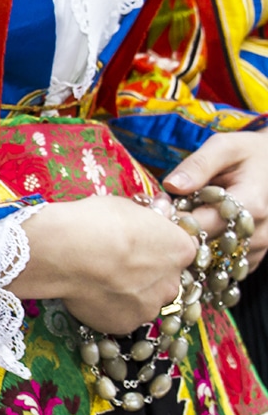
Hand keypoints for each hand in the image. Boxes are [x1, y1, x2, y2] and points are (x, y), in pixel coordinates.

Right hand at [6, 195, 196, 333]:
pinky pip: (119, 316)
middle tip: (115, 263)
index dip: (157, 246)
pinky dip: (107, 308)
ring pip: (142, 301)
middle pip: (163, 280)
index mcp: (180, 250)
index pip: (179, 250)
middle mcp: (172, 283)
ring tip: (97, 279)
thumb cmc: (96, 222)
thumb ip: (145, 220)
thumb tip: (152, 217)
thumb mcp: (127, 207)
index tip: (139, 243)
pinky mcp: (124, 325)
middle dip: (144, 273)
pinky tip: (89, 293)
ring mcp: (149, 307)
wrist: (65, 252)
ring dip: (126, 293)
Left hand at [163, 130, 267, 269]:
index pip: (201, 226)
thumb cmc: (250, 153)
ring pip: (212, 262)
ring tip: (183, 224)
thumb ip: (198, 165)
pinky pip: (223, 267)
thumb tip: (171, 186)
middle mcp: (258, 232)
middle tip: (163, 219)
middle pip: (204, 248)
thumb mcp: (226, 147)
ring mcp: (259, 247)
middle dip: (179, 237)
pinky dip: (205, 256)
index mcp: (250, 204)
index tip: (157, 211)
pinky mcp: (255, 256)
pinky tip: (198, 237)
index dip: (173, 221)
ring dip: (192, 248)